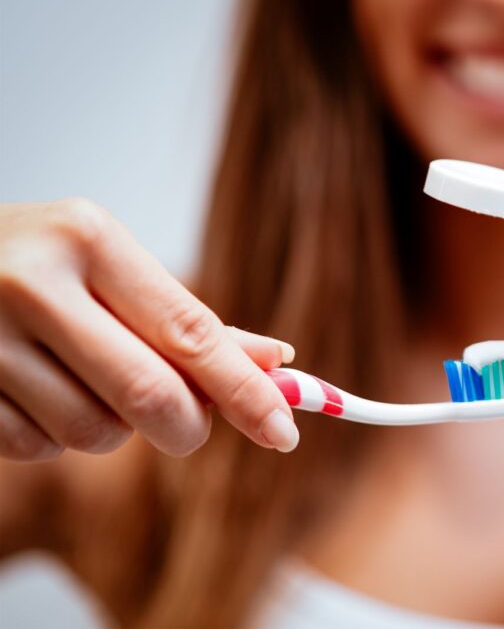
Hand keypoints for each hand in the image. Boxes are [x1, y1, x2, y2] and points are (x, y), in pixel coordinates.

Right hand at [0, 199, 299, 459]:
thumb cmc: (34, 261)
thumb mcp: (110, 266)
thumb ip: (186, 319)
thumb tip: (276, 361)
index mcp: (89, 240)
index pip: (191, 334)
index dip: (247, 392)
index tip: (286, 431)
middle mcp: (33, 285)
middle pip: (150, 397)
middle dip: (187, 426)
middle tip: (189, 423)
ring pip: (96, 433)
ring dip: (113, 427)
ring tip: (84, 377)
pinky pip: (39, 449)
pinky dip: (55, 435)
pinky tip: (35, 389)